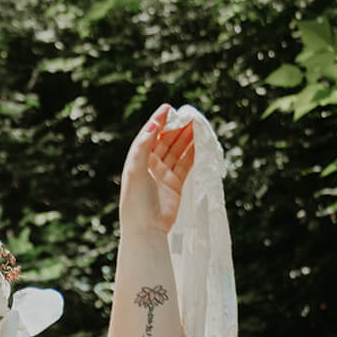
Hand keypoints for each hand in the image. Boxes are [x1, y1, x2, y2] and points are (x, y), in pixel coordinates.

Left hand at [118, 102, 195, 234]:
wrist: (147, 230)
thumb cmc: (136, 202)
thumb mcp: (136, 172)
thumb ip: (143, 148)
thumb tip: (153, 126)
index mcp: (137, 161)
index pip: (149, 136)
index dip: (158, 121)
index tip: (169, 107)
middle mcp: (150, 166)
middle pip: (165, 141)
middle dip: (176, 127)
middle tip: (190, 115)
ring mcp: (163, 175)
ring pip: (177, 151)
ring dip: (186, 138)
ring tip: (197, 125)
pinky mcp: (175, 184)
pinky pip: (185, 164)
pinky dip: (192, 153)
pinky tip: (200, 142)